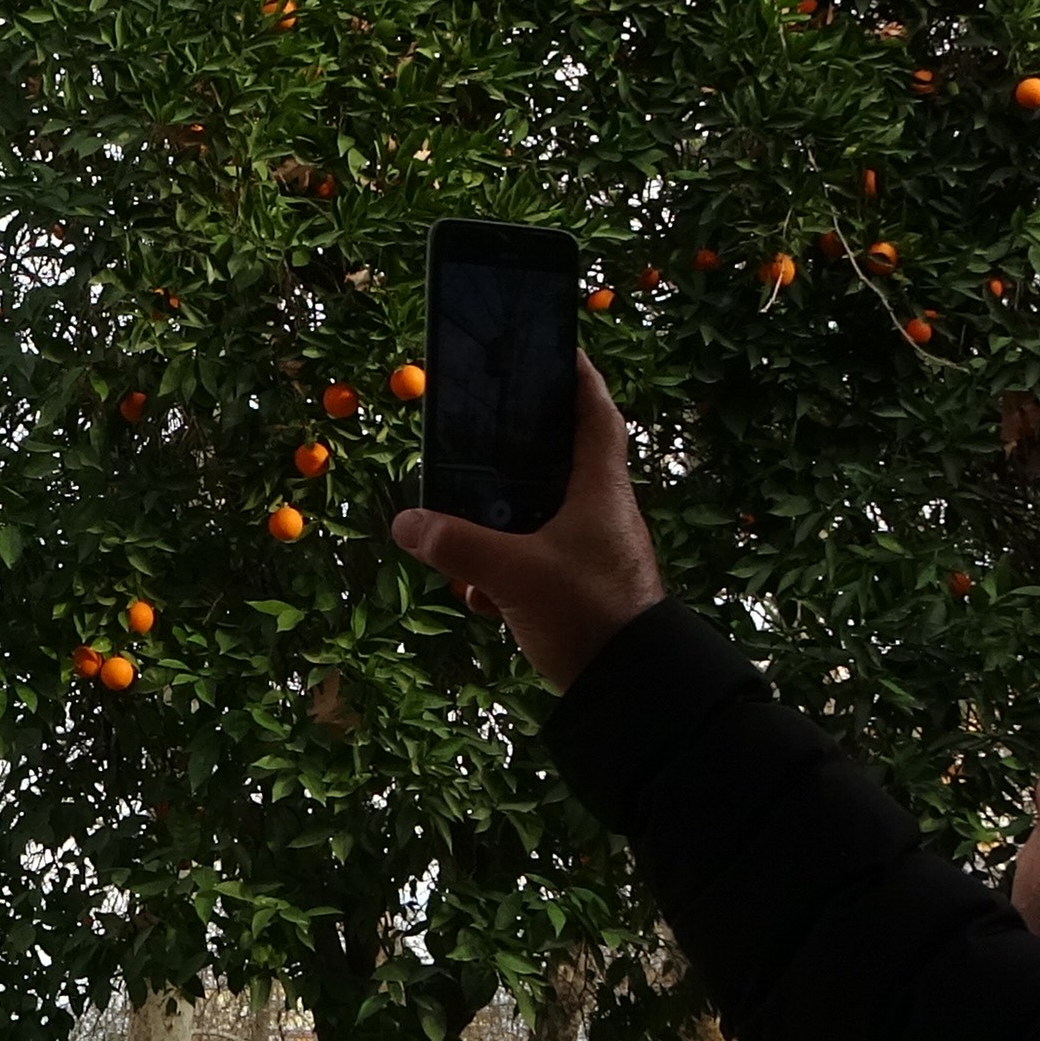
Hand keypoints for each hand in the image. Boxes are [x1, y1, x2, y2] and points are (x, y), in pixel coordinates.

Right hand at [391, 355, 662, 689]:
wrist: (633, 690)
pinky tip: (482, 597)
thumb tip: (406, 523)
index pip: (595, 414)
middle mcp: (603, 512)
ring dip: (500, 527)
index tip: (555, 350)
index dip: (577, 378)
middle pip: (557, 462)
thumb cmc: (587, 613)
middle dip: (513, 457)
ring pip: (540, 518)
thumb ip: (457, 545)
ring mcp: (594, 552)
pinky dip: (507, 571)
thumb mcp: (512, 574)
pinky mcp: (584, 589)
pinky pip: (539, 562)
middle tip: (474, 442)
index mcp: (601, 489)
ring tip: (461, 539)